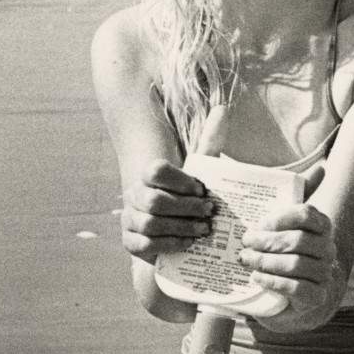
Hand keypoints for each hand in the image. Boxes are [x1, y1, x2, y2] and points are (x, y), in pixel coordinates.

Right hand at [120, 106, 226, 263]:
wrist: (181, 235)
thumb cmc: (191, 201)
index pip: (156, 171)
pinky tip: (188, 243)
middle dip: (187, 209)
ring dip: (183, 227)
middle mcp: (134, 195)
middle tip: (209, 215)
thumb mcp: (202, 173)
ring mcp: (129, 219)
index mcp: (148, 175)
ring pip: (151, 224)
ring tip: (204, 230)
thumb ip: (210, 143)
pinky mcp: (130, 243)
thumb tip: (223, 109)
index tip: (203, 190)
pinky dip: (170, 244)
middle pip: (155, 201)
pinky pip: (146, 244)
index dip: (181, 182)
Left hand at [234, 166, 342, 329]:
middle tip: (245, 242)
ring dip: (265, 262)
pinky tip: (257, 277)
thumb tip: (322, 167)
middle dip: (266, 241)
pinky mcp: (316, 296)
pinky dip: (272, 281)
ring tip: (246, 259)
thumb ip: (302, 193)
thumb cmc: (289, 252)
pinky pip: (295, 287)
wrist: (299, 295)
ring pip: (295, 264)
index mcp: (323, 227)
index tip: (259, 224)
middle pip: (297, 240)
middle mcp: (328, 249)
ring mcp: (324, 274)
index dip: (280, 218)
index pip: (306, 214)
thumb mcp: (290, 223)